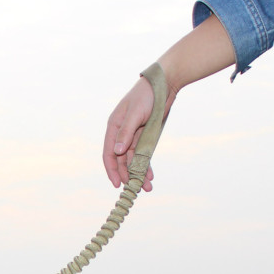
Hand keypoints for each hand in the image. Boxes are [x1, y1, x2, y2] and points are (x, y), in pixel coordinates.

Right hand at [103, 76, 157, 190]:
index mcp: (114, 127)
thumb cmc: (146, 95)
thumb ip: (125, 133)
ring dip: (139, 173)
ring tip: (146, 187)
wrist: (164, 84)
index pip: (109, 153)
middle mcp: (122, 134)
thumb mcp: (135, 114)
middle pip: (121, 160)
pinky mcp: (145, 137)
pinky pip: (144, 155)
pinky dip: (146, 166)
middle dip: (127, 175)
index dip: (111, 170)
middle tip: (135, 189)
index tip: (117, 183)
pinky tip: (150, 176)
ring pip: (133, 160)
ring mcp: (134, 137)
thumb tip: (116, 152)